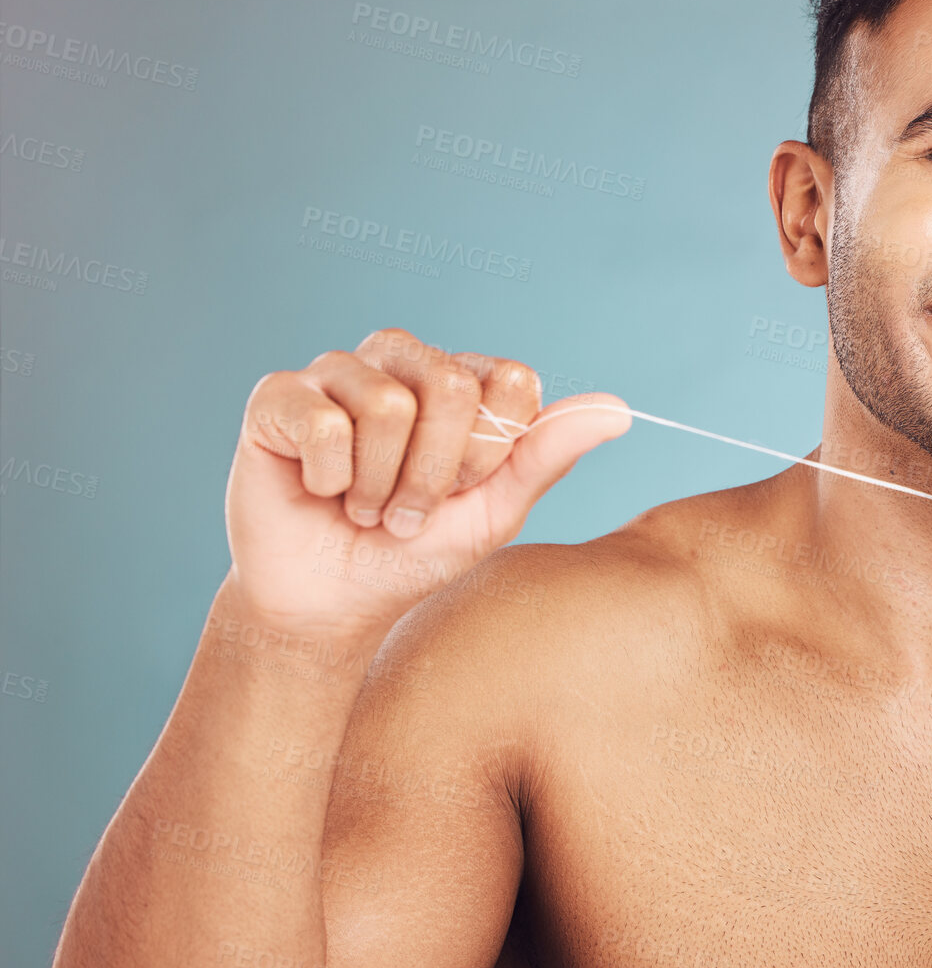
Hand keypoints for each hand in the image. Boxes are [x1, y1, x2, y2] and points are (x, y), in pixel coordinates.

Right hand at [224, 327, 629, 636]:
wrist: (330, 606)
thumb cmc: (415, 554)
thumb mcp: (494, 512)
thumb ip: (549, 454)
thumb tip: (618, 410)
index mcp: (462, 381)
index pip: (510, 382)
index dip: (490, 454)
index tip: (462, 492)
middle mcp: (404, 361)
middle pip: (453, 388)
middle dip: (436, 473)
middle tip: (408, 510)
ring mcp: (340, 371)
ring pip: (388, 406)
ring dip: (381, 484)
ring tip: (365, 507)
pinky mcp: (278, 396)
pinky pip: (324, 421)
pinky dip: (330, 478)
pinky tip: (320, 491)